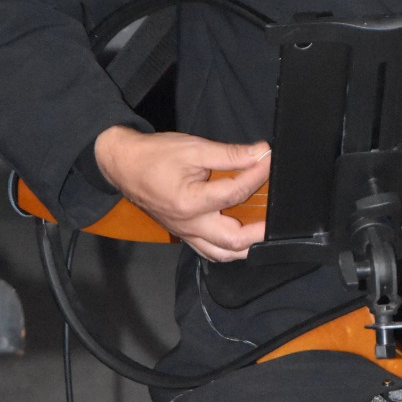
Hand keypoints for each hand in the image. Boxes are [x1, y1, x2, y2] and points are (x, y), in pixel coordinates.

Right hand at [94, 125, 268, 261]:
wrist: (123, 164)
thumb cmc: (155, 155)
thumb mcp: (194, 148)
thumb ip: (229, 154)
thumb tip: (260, 153)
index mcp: (190, 202)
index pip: (235, 194)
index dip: (257, 175)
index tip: (269, 160)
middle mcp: (189, 225)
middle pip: (233, 240)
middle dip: (260, 231)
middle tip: (278, 216)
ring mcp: (186, 233)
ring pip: (222, 254)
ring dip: (246, 247)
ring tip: (264, 231)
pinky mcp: (184, 234)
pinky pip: (209, 250)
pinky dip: (228, 249)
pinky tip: (242, 239)